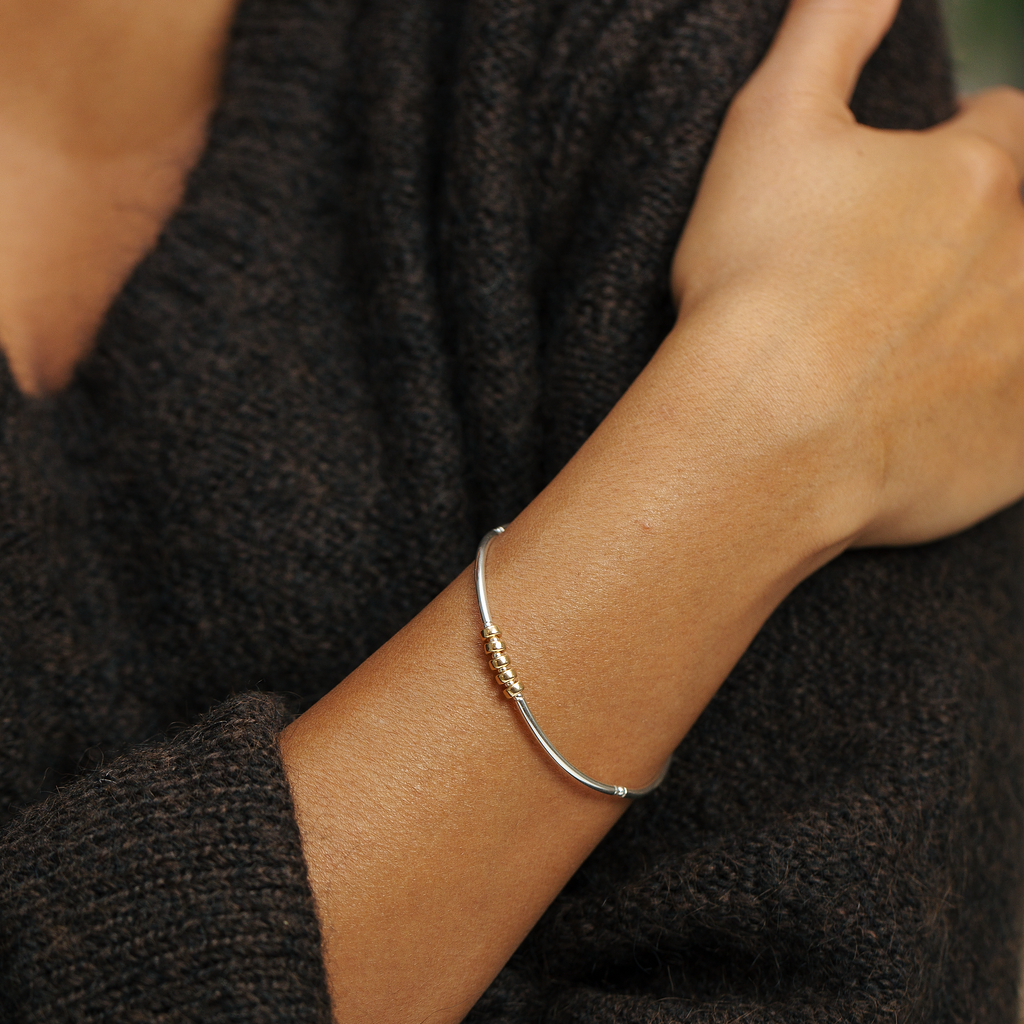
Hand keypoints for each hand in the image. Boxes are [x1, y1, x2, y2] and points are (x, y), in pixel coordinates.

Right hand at [671, 0, 1023, 546]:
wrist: (758, 435)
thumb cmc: (755, 285)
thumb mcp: (771, 126)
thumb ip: (829, 29)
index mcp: (980, 174)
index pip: (1002, 130)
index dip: (953, 152)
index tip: (903, 191)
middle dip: (981, 239)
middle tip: (899, 282)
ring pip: (1023, 319)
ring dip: (990, 319)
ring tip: (911, 347)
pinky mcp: (1017, 447)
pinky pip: (1020, 421)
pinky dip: (989, 411)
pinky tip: (928, 416)